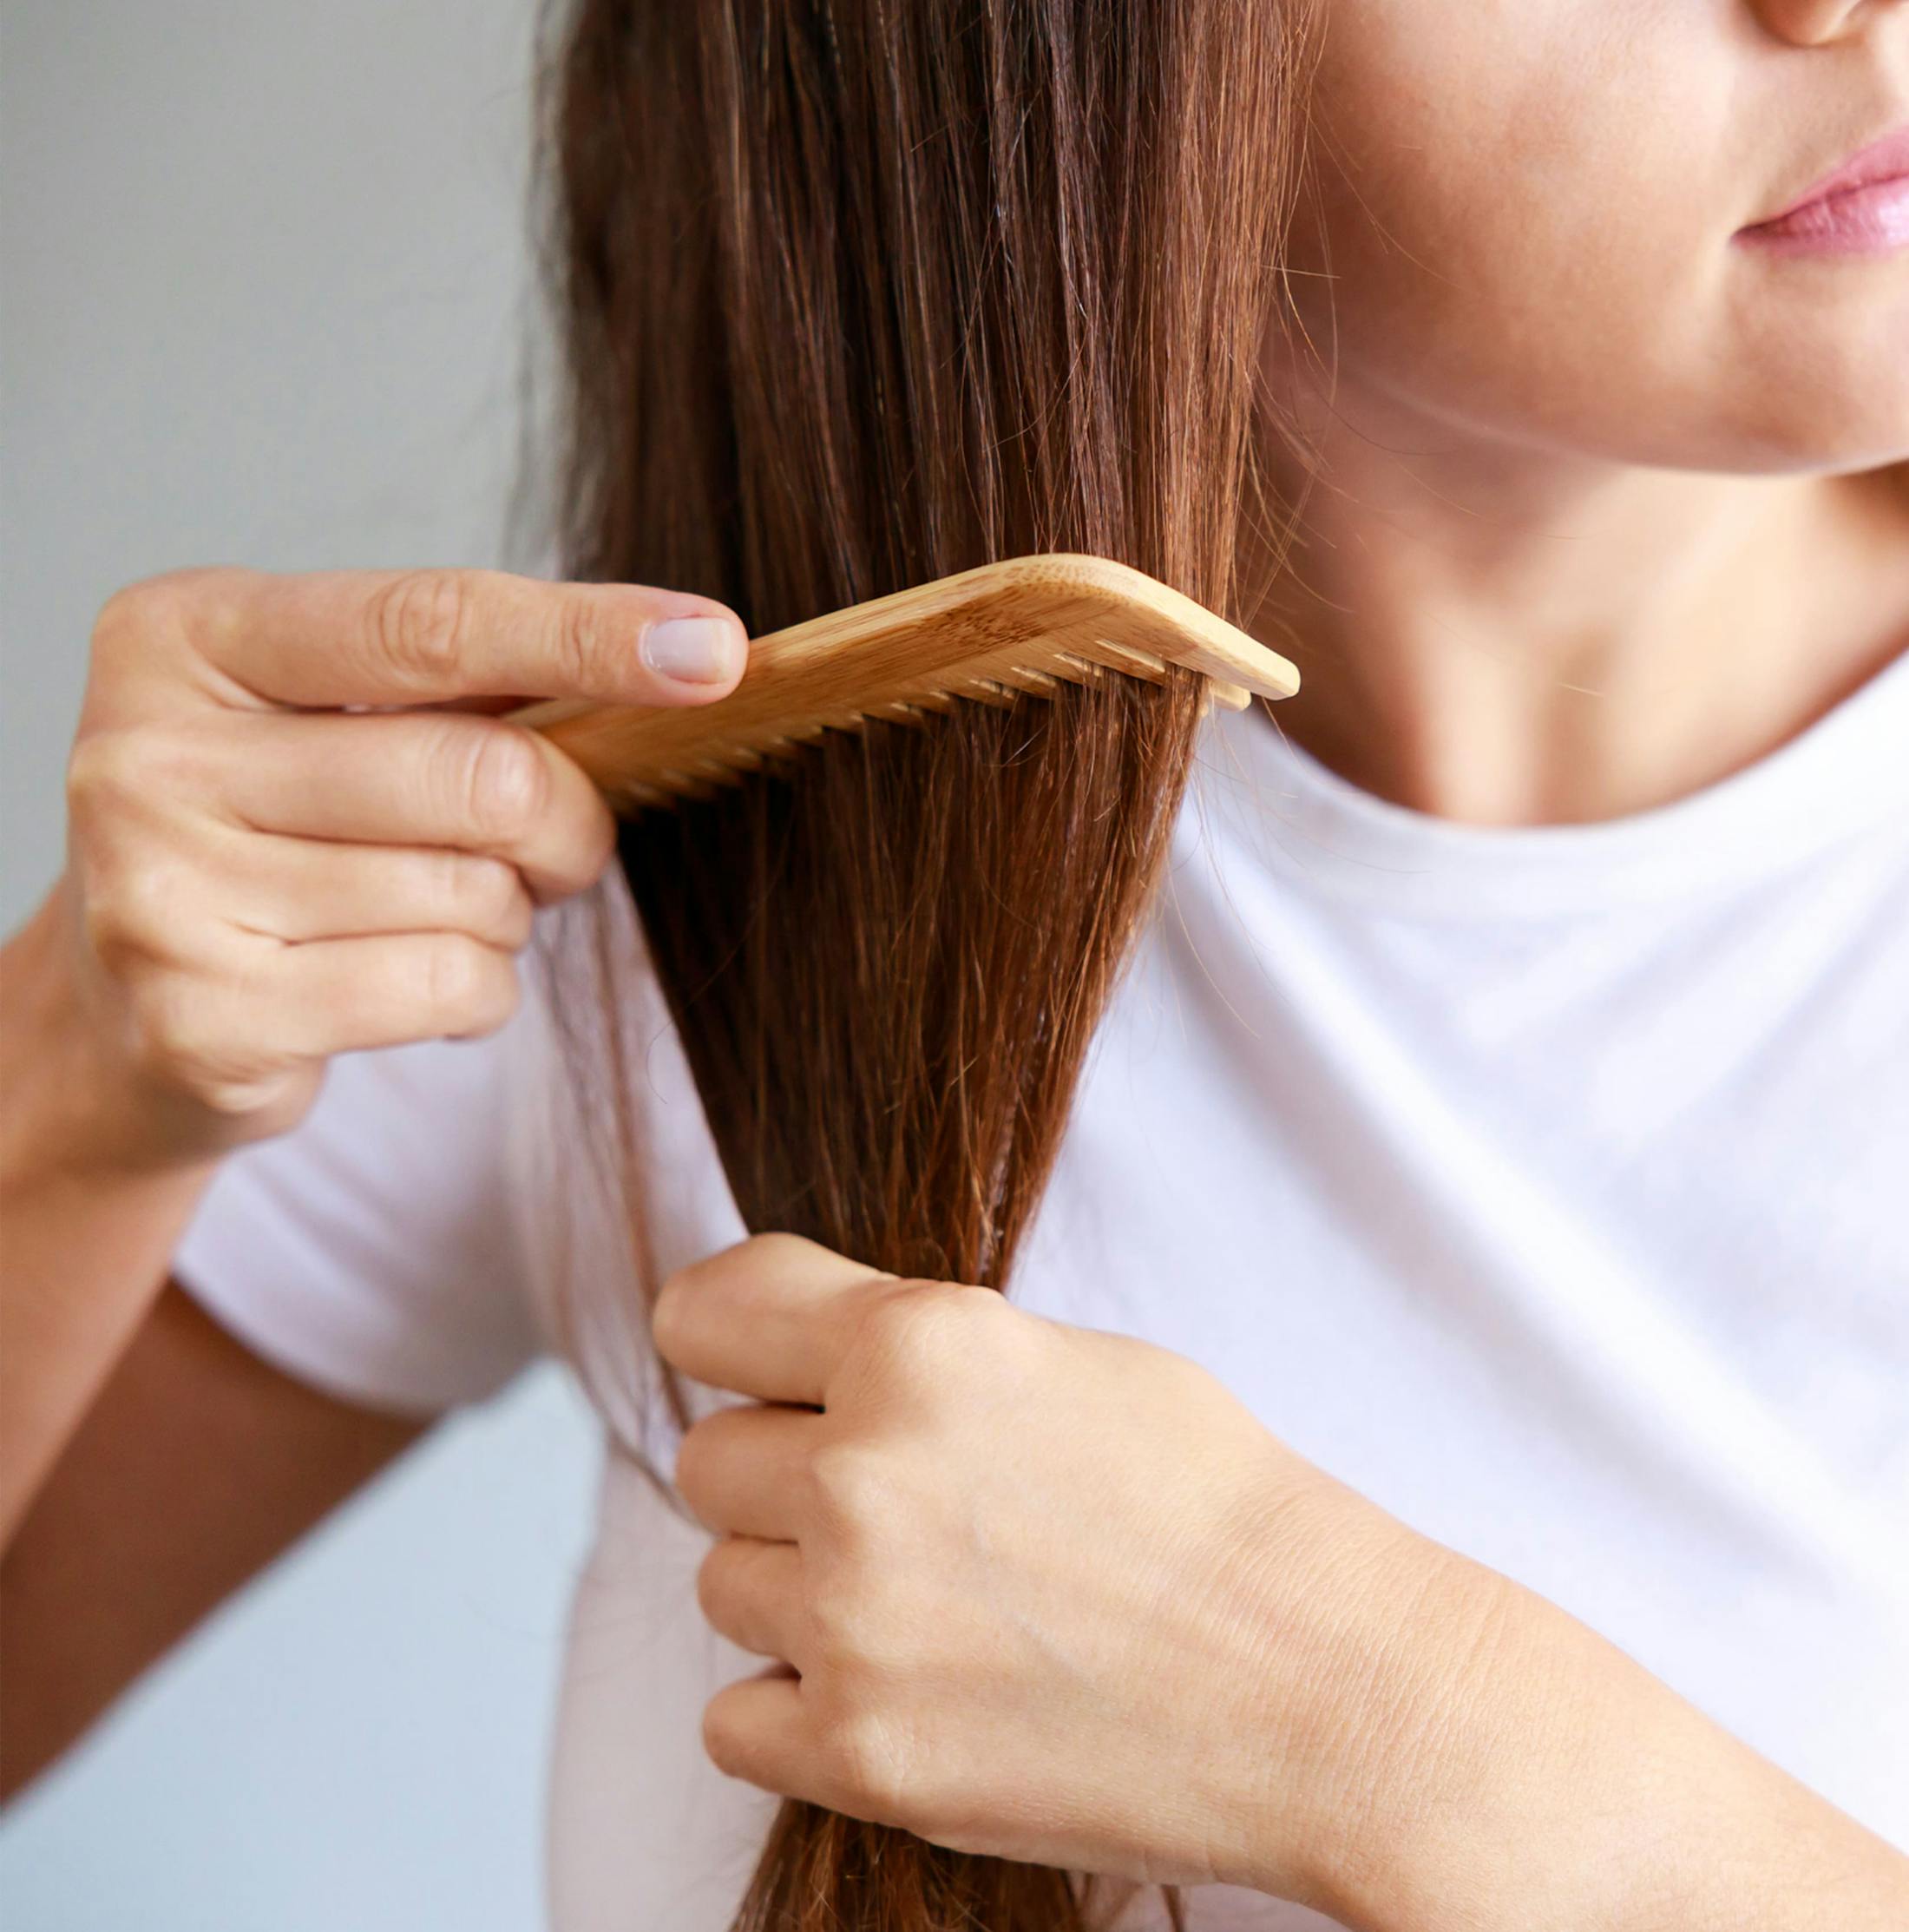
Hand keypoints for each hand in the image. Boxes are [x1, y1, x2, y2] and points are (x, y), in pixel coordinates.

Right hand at [52, 565, 746, 1171]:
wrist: (126, 1007)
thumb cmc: (273, 833)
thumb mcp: (331, 720)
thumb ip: (466, 686)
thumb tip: (684, 656)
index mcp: (185, 635)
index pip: (429, 624)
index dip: (588, 635)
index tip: (714, 648)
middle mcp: (149, 755)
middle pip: (482, 777)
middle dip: (565, 826)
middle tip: (557, 848)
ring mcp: (162, 894)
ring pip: (476, 897)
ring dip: (506, 917)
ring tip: (435, 913)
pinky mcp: (206, 1021)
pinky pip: (448, 989)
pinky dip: (477, 992)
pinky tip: (408, 982)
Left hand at [653, 1233, 1503, 1901]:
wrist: (1320, 1686)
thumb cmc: (1213, 1505)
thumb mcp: (1062, 1358)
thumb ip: (912, 1348)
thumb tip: (798, 1359)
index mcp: (919, 1346)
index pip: (705, 1312)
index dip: (723, 1336)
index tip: (743, 1362)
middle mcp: (864, 1474)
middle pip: (706, 1461)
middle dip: (782, 1475)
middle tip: (895, 1505)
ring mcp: (854, 1622)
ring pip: (721, 1585)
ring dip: (796, 1593)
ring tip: (924, 1603)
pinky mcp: (862, 1754)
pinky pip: (733, 1719)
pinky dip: (798, 1709)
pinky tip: (900, 1687)